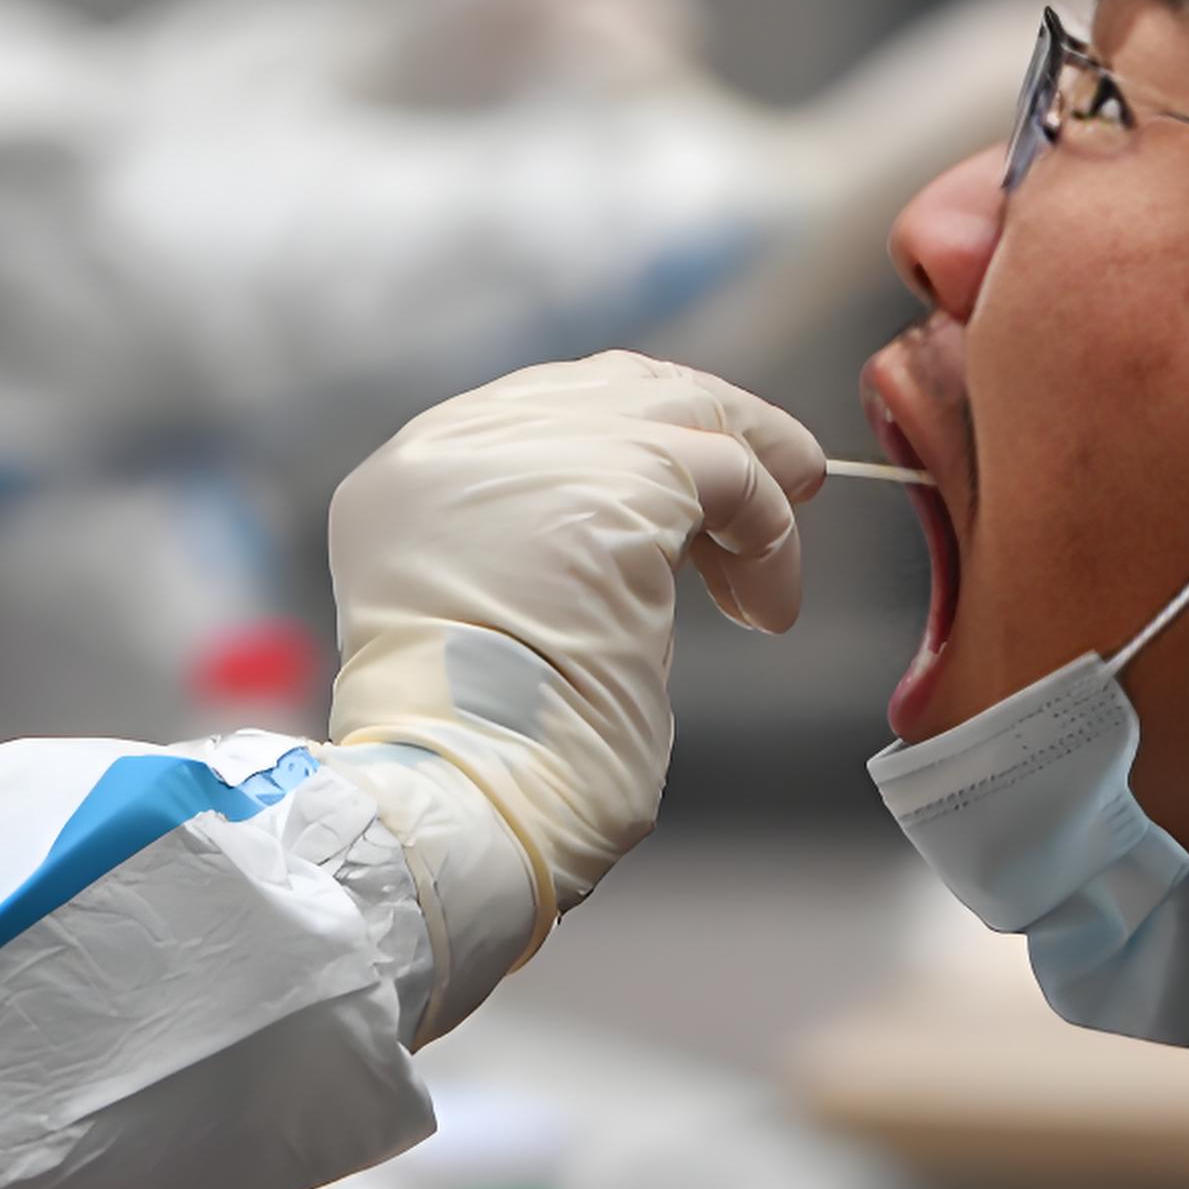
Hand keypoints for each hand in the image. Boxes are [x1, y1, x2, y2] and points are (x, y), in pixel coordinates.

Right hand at [319, 354, 820, 1030]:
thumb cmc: (479, 764)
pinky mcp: (614, 483)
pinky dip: (768, 528)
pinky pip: (726, 471)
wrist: (463, 801)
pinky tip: (769, 603)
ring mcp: (529, 454)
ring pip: (675, 412)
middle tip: (764, 488)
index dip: (625, 441)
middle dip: (694, 432)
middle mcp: (450, 447)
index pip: (534, 413)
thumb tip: (645, 530)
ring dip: (749, 471)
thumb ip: (531, 550)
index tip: (688, 498)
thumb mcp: (483, 623)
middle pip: (605, 388)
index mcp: (402, 482)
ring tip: (786, 529)